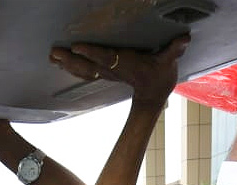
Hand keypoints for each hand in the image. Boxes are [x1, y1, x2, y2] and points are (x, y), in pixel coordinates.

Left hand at [50, 35, 189, 110]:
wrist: (154, 95)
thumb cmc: (160, 76)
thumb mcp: (169, 62)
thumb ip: (174, 50)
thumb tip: (184, 38)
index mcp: (125, 63)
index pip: (106, 57)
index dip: (92, 52)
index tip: (77, 47)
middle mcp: (112, 69)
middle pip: (88, 64)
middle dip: (70, 59)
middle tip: (55, 53)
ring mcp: (106, 73)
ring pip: (83, 69)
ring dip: (66, 63)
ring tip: (52, 56)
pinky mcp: (103, 74)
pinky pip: (84, 71)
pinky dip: (71, 67)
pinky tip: (60, 63)